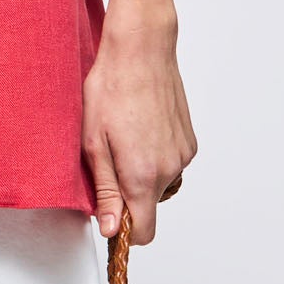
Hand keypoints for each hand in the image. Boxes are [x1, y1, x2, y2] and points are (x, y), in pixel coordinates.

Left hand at [82, 0, 196, 243]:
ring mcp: (184, 154)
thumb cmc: (111, 89)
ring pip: (161, 185)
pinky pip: (172, 164)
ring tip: (124, 142)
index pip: (143, 233)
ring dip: (143, 177)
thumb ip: (105, 192)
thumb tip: (109, 228)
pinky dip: (156, 158)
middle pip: (150, 207)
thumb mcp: (93, 145)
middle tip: (108, 161)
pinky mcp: (190, 140)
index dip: (123, 230)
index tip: (109, 217)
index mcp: (143, 175)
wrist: (141, 50)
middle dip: (128, 197)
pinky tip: (140, 131)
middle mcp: (171, 169)